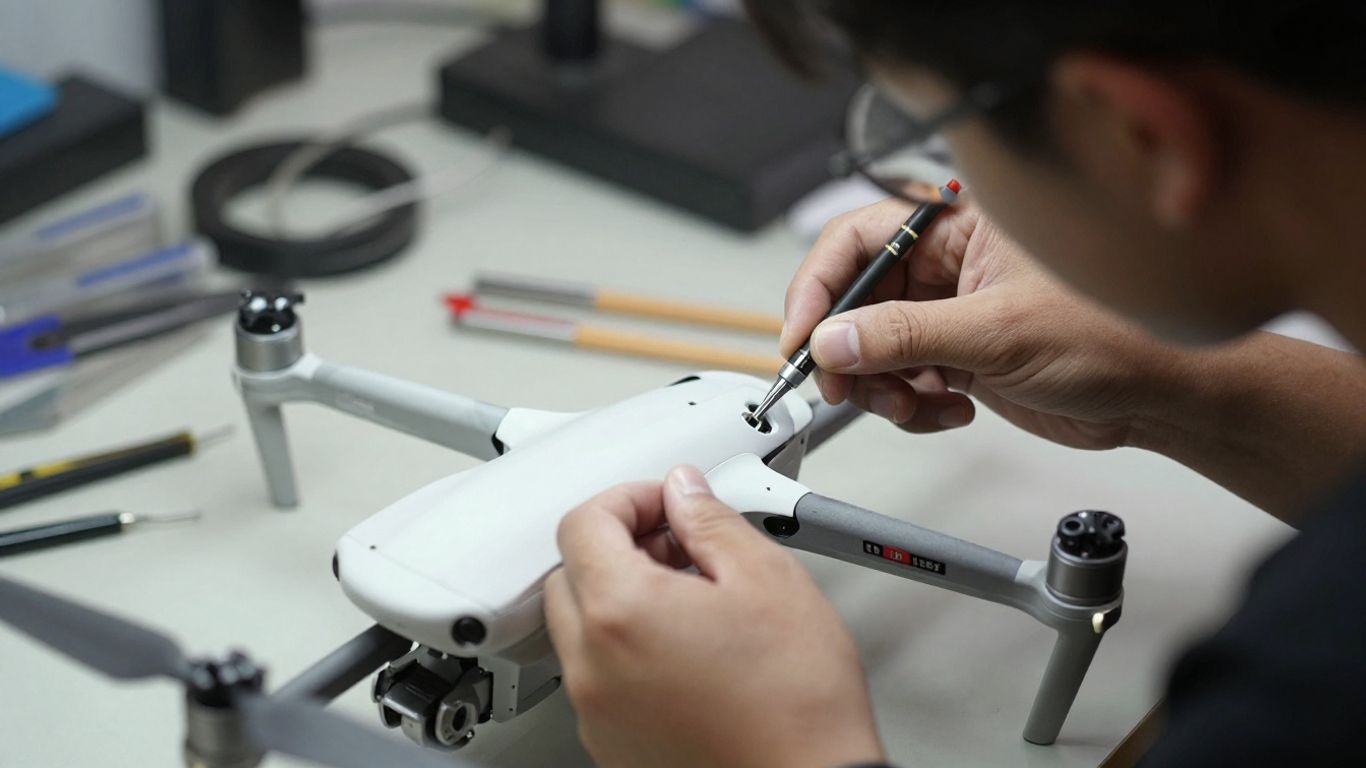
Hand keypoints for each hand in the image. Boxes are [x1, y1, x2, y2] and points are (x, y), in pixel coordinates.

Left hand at [545, 466, 884, 767]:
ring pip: (581, 627)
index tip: (666, 504)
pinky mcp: (611, 742)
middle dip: (619, 545)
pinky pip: (597, 676)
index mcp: (620, 612)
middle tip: (678, 544)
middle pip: (571, 573)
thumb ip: (711, 521)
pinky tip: (685, 646)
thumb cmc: (795, 704)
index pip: (583, 523)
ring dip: (620, 597)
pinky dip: (625, 648)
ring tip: (690, 597)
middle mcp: (592, 665)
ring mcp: (596, 710)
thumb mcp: (767, 578)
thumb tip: (684, 493)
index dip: (629, 498)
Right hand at [782, 197, 1177, 449]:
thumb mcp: (999, 332)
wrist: (1158, 396)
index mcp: (959, 225)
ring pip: (872, 347)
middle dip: (848, 349)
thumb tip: (836, 339)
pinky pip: (901, 380)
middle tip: (845, 386)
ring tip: (916, 403)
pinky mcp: (957, 355)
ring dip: (881, 386)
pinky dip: (911, 405)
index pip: (858, 239)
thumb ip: (907, 335)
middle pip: (856, 299)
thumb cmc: (1115, 335)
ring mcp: (950, 311)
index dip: (819, 286)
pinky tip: (952, 409)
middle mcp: (948, 263)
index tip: (802, 337)